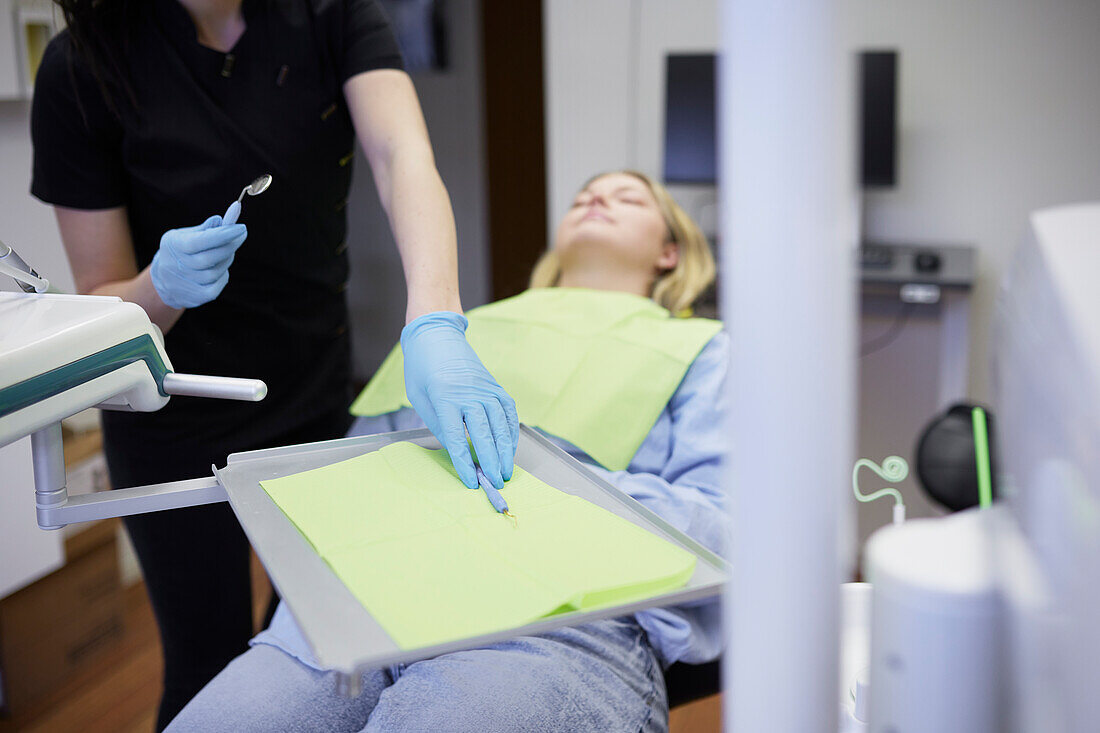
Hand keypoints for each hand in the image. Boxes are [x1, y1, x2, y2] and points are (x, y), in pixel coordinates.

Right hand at [150, 215, 246, 308]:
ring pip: (214, 273)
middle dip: (229, 246)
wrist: (164, 280)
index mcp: (173, 245)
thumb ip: (204, 230)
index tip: (242, 228)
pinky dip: (222, 277)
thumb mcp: (185, 235)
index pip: (200, 242)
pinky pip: (215, 287)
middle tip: (240, 235)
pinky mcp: (194, 298)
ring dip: (226, 260)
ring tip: (226, 253)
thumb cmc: (180, 251)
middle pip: (210, 258)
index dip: (222, 235)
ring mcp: (183, 284)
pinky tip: (221, 270)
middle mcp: (175, 266)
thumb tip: (219, 220)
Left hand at [401, 311, 518, 489]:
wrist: (436, 334)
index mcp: (444, 397)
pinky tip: (510, 447)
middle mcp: (469, 392)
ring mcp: (485, 388)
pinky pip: (508, 411)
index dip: (465, 463)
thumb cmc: (422, 369)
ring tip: (506, 471)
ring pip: (501, 424)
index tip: (472, 481)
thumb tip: (458, 450)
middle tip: (495, 483)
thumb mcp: (420, 398)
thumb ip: (439, 425)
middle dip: (491, 462)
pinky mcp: (494, 385)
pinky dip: (511, 431)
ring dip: (506, 450)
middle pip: (484, 433)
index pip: (457, 438)